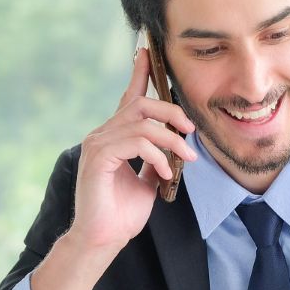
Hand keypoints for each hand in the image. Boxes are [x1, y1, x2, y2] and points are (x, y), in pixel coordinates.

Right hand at [29, 48, 197, 289]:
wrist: (104, 238)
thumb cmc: (123, 213)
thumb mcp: (148, 181)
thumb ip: (156, 159)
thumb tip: (174, 149)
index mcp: (115, 137)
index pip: (130, 99)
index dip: (139, 74)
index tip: (148, 52)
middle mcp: (103, 134)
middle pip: (141, 105)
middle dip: (171, 112)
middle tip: (191, 131)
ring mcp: (98, 144)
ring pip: (142, 123)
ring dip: (171, 139)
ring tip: (186, 158)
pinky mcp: (98, 157)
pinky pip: (135, 142)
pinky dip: (156, 155)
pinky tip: (165, 171)